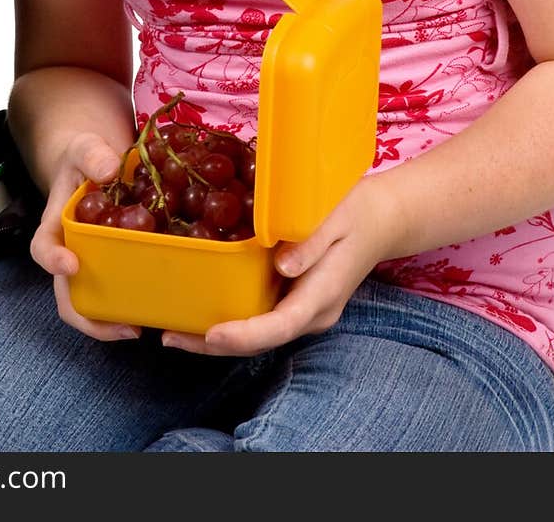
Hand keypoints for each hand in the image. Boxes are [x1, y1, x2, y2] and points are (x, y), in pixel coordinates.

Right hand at [29, 131, 142, 342]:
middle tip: (122, 327)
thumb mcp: (86, 147)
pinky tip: (159, 307)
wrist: (101, 160)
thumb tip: (110, 169)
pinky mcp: (119, 265)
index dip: (53, 260)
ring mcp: (95, 263)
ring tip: (141, 327)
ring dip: (113, 321)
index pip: (42, 248)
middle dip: (89, 317)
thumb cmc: (87, 156)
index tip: (71, 265)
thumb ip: (92, 155)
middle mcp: (72, 251)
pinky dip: (136, 302)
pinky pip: (123, 289)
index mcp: (56, 224)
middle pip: (67, 294)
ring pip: (94, 302)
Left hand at [160, 175, 395, 355]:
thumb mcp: (336, 218)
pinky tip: (200, 309)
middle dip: (214, 343)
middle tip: (170, 337)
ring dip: (217, 336)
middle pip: (260, 339)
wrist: (383, 218)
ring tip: (173, 330)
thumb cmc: (357, 211)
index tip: (211, 334)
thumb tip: (281, 266)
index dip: (243, 335)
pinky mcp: (297, 301)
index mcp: (322, 296)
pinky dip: (230, 319)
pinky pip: (260, 318)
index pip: (279, 326)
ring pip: (257, 334)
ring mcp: (304, 311)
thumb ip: (310, 243)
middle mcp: (312, 314)